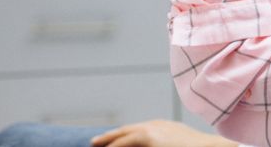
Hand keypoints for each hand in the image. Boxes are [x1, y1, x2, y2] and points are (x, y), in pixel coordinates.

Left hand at [90, 120, 236, 146]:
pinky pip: (124, 142)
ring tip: (94, 144)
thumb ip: (163, 142)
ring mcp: (152, 130)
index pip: (136, 130)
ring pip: (123, 135)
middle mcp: (156, 125)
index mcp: (162, 128)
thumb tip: (159, 144)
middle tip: (95, 142)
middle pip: (127, 130)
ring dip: (108, 141)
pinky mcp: (149, 136)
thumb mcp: (176, 143)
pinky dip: (113, 145)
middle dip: (111, 137)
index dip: (122, 135)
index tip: (111, 140)